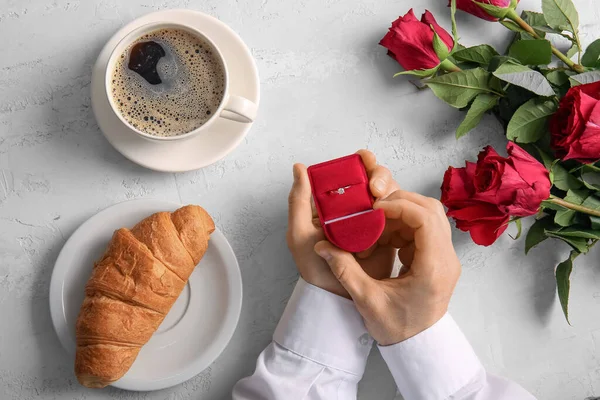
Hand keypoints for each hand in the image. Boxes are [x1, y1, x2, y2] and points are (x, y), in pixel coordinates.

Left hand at [287, 150, 398, 297]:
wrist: (338, 296)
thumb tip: (298, 167)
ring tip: (382, 204)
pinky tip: (394, 216)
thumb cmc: (314, 267)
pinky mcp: (388, 233)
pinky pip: (398, 214)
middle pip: (372, 178)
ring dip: (389, 191)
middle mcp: (354, 207)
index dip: (359, 161)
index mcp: (333, 203)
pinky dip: (400, 209)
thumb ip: (298, 200)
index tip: (364, 159)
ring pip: (388, 193)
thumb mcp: (299, 232)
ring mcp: (372, 220)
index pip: (348, 173)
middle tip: (376, 189)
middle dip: (378, 175)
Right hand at [314, 190, 460, 344]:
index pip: (425, 219)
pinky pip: (423, 228)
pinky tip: (381, 238)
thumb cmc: (397, 328)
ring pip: (428, 216)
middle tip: (372, 211)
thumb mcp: (366, 300)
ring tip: (374, 227)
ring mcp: (444, 257)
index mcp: (433, 268)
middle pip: (431, 210)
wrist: (417, 346)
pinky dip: (401, 226)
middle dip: (400, 203)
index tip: (374, 210)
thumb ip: (345, 270)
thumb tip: (322, 247)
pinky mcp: (438, 258)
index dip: (399, 206)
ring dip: (400, 215)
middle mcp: (446, 259)